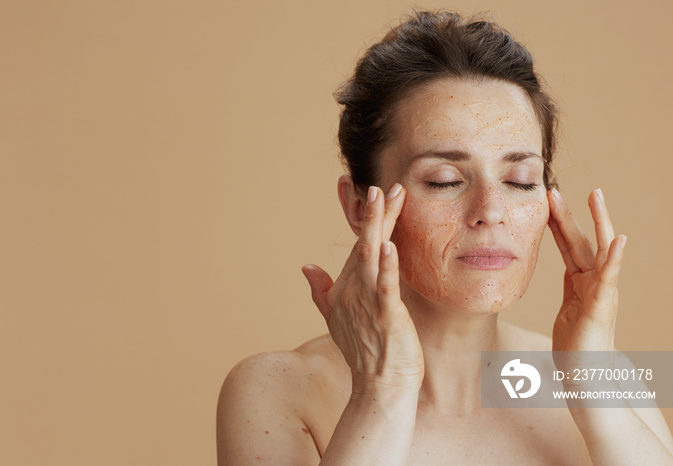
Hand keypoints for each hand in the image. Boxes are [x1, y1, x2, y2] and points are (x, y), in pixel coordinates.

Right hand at [301, 183, 423, 393]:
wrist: (379, 385)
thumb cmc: (364, 350)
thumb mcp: (335, 316)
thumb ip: (320, 289)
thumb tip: (306, 267)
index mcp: (347, 286)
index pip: (359, 244)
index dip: (368, 218)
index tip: (374, 191)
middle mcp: (354, 289)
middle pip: (364, 243)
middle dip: (374, 212)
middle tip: (383, 184)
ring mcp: (368, 301)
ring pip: (372, 255)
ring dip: (377, 225)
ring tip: (384, 197)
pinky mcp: (385, 316)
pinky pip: (385, 287)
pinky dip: (386, 266)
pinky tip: (388, 244)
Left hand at [548, 188, 626, 353]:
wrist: (585, 375)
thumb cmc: (576, 346)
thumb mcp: (567, 309)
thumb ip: (569, 289)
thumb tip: (566, 272)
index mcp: (581, 281)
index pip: (567, 245)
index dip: (557, 222)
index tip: (546, 200)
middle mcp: (594, 281)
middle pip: (581, 240)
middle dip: (569, 213)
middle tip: (556, 189)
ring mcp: (601, 291)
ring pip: (599, 250)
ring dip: (597, 222)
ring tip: (595, 196)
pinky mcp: (603, 305)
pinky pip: (610, 279)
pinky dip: (614, 259)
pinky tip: (619, 239)